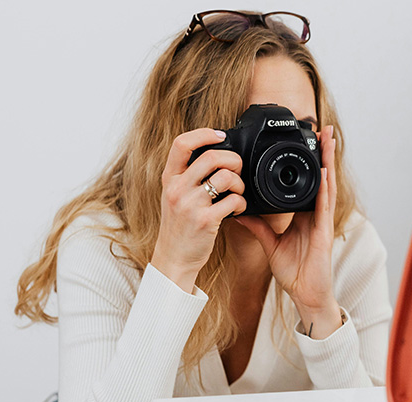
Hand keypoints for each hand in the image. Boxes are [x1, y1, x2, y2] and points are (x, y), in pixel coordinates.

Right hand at [151, 128, 246, 291]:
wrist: (174, 258)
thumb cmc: (179, 226)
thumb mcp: (174, 196)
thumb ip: (188, 176)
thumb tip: (215, 154)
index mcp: (170, 179)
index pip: (181, 144)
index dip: (204, 134)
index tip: (220, 135)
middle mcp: (177, 188)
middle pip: (212, 157)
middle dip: (233, 160)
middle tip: (237, 170)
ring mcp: (190, 204)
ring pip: (226, 177)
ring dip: (240, 183)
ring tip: (237, 192)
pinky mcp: (205, 221)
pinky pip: (234, 201)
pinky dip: (242, 203)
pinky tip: (237, 209)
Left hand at [235, 125, 341, 338]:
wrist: (305, 295)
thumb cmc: (293, 272)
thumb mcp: (270, 244)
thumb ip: (257, 226)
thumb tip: (239, 209)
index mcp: (304, 215)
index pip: (306, 182)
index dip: (307, 161)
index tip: (305, 140)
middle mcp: (316, 214)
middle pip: (320, 176)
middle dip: (322, 152)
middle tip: (321, 127)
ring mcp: (322, 222)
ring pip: (327, 184)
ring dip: (329, 161)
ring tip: (329, 139)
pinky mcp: (324, 232)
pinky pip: (324, 206)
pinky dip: (325, 187)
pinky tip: (326, 171)